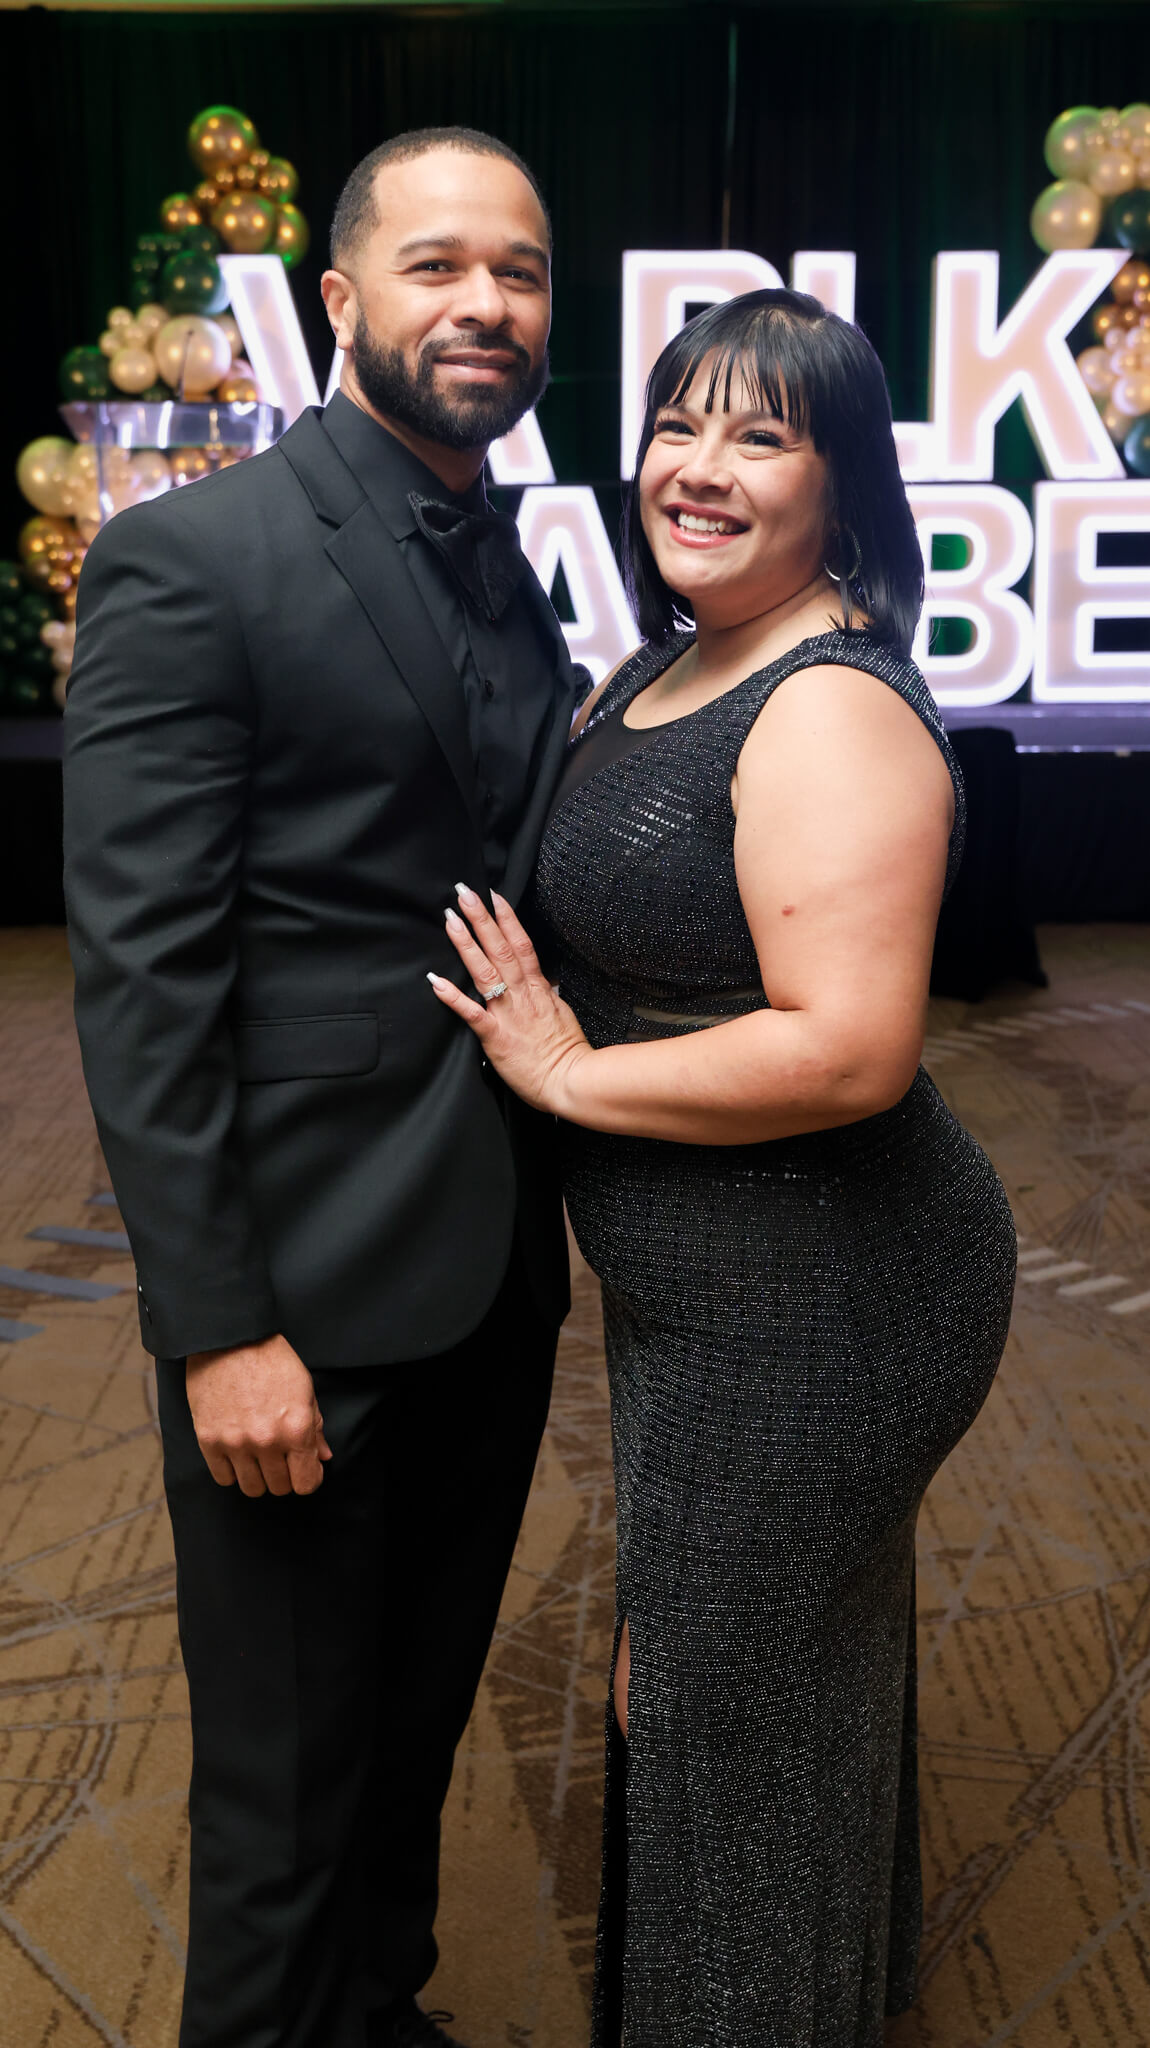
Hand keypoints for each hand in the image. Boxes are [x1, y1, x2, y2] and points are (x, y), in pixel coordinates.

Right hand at [185, 1334, 332, 1497]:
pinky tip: (237, 1454)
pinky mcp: (209, 1440)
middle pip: (279, 1487)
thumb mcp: (304, 1388)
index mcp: (296, 1428)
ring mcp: (236, 1443)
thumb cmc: (270, 1359)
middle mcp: (267, 1441)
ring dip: (258, 1476)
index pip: (306, 1483)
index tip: (305, 1470)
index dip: (309, 1479)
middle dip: (284, 1476)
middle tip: (281, 1458)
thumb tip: (323, 1457)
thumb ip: (315, 1427)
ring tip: (258, 1457)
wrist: (229, 1338)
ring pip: (252, 1488)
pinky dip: (232, 1471)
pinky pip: (223, 1478)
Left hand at [429, 885, 591, 1115]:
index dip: (506, 919)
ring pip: (485, 972)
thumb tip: (544, 978)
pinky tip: (436, 981)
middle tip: (464, 893)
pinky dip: (454, 997)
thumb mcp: (562, 1013)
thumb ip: (548, 993)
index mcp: (537, 989)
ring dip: (466, 944)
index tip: (493, 896)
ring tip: (450, 920)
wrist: (571, 1081)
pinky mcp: (495, 1036)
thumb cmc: (567, 1051)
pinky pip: (472, 1013)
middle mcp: (522, 995)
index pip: (521, 945)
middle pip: (500, 949)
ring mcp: (508, 1014)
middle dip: (481, 919)